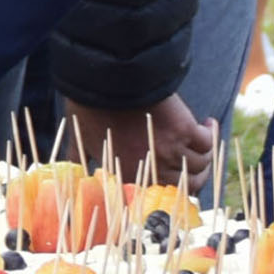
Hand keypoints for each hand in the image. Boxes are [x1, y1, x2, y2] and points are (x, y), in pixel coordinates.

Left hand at [66, 95, 216, 190]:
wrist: (107, 79)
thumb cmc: (91, 107)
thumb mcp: (81, 137)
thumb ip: (77, 156)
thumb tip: (62, 165)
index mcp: (130, 175)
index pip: (160, 194)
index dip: (174, 187)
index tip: (179, 176)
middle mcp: (153, 169)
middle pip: (190, 184)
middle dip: (197, 175)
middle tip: (198, 161)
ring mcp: (170, 151)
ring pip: (201, 165)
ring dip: (206, 153)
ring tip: (203, 138)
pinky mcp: (185, 131)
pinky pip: (207, 143)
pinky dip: (211, 134)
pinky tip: (207, 123)